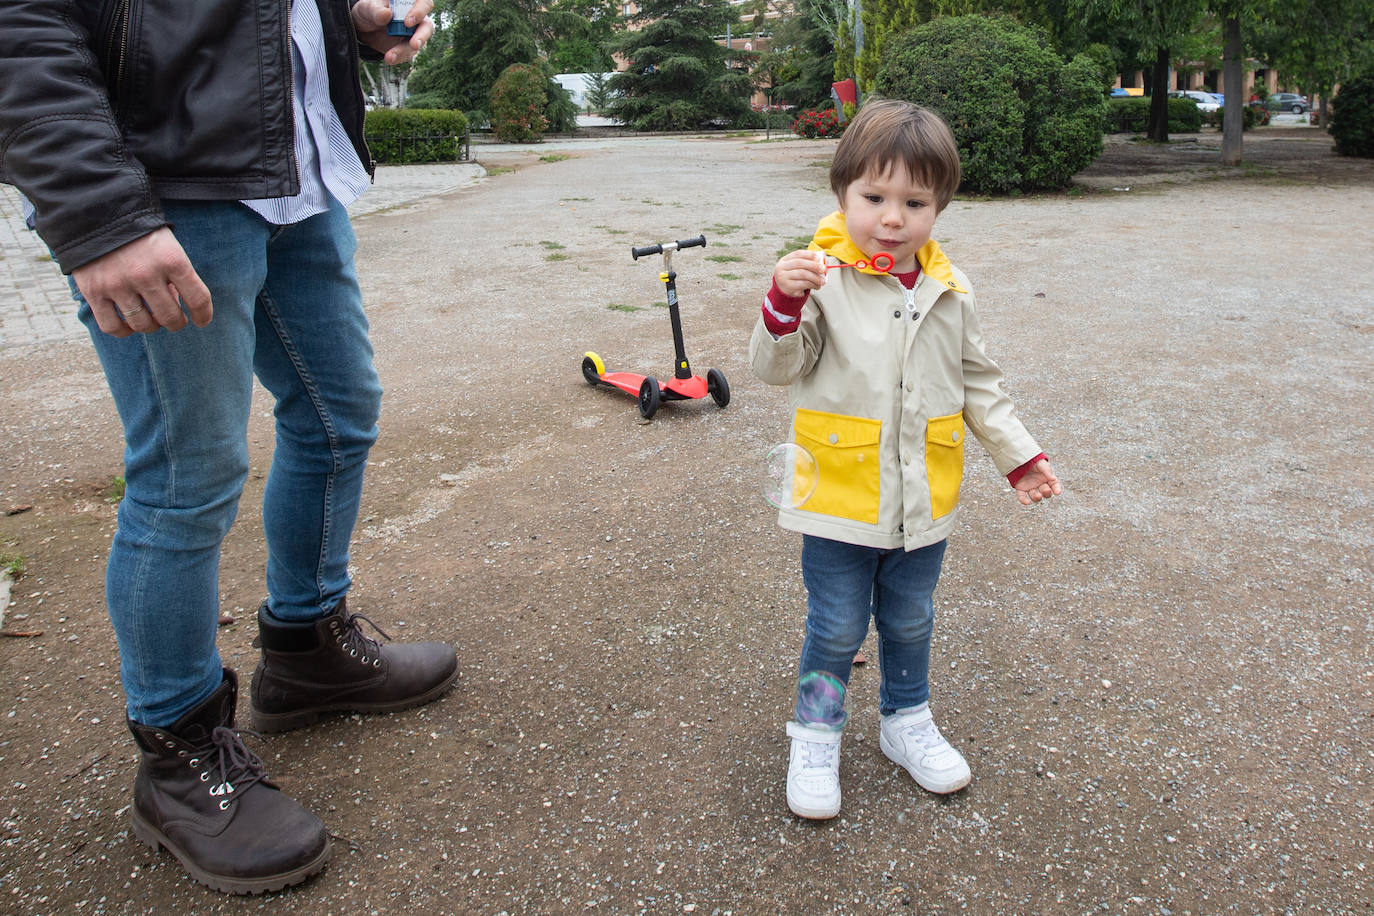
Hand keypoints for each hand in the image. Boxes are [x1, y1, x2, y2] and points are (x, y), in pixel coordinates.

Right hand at [72, 228, 212, 337]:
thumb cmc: (140, 233)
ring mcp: (118, 284)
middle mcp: (146, 273)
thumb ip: (176, 275)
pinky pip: (112, 327)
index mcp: (172, 259)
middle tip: (174, 319)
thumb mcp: (167, 246)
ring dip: (151, 326)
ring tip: (151, 318)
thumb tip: (177, 306)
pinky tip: (128, 323)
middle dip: (176, 322)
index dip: (203, 315)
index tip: (201, 321)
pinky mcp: (94, 291)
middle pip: (170, 317)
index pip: (198, 299)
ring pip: (143, 325)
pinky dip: (124, 330)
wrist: (95, 212)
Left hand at [351, 0, 433, 64]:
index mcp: (408, 2)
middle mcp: (416, 18)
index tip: (408, 23)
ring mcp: (413, 34)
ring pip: (418, 43)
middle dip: (422, 36)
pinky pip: (407, 54)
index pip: (423, 3)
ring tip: (390, 56)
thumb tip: (387, 15)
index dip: (420, 12)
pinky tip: (390, 58)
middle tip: (413, 44)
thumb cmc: (369, 11)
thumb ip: (376, 11)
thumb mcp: (368, 8)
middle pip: (427, 26)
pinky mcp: (408, 47)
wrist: (364, 28)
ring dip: (405, 51)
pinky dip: (399, 57)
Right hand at [773, 249, 825, 299]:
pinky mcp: (788, 287)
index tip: (818, 257)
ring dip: (815, 277)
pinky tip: (816, 286)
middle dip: (814, 265)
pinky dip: (812, 284)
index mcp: (785, 260)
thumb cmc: (793, 278)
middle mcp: (782, 267)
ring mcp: (783, 277)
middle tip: (823, 269)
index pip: (797, 254)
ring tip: (822, 281)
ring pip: (802, 274)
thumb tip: (822, 263)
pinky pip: (803, 284)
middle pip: (800, 263)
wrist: (783, 291)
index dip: (809, 254)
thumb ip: (807, 264)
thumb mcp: (796, 269)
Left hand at [1013, 459, 1061, 505]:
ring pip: (1035, 496)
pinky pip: (1022, 497)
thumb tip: (1053, 478)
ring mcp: (1030, 487)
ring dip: (1036, 497)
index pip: (1054, 485)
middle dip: (1046, 493)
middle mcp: (1040, 484)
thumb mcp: (1041, 464)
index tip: (1057, 492)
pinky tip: (1026, 502)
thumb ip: (1047, 470)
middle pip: (1045, 492)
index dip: (1056, 489)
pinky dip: (1024, 500)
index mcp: (1047, 478)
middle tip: (1045, 490)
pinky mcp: (1021, 489)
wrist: (1019, 460)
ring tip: (1037, 495)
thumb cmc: (1032, 461)